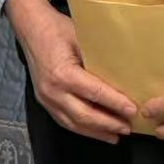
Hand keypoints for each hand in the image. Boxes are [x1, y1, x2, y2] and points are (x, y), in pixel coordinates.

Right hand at [7, 0, 135, 142]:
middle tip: (128, 127)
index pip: (95, 93)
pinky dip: (82, 129)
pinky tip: (96, 131)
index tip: (132, 110)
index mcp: (63, 74)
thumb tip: (125, 71)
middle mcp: (53, 91)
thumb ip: (98, 57)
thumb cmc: (58, 28)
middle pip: (85, 115)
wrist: (31, 28)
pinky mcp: (44, 102)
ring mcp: (46, 100)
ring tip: (116, 135)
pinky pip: (65, 121)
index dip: (115, 103)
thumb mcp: (81, 37)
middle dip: (108, 124)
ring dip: (96, 132)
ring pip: (74, 123)